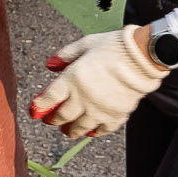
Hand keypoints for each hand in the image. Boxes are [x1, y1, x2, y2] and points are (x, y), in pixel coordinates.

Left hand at [28, 27, 167, 138]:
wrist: (142, 56)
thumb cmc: (113, 46)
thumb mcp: (85, 44)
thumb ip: (66, 55)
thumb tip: (50, 65)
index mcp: (72, 79)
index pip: (49, 98)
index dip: (39, 106)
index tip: (34, 110)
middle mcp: (83, 98)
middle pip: (62, 115)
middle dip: (54, 119)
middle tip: (51, 120)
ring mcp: (100, 109)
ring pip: (80, 127)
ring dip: (71, 130)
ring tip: (68, 131)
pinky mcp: (116, 115)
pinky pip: (103, 129)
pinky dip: (95, 132)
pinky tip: (92, 132)